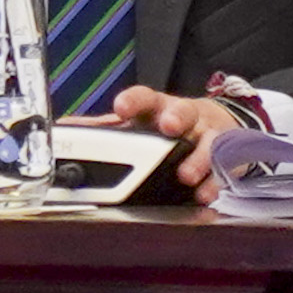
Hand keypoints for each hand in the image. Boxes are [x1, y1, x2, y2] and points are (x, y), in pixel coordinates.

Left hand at [99, 87, 243, 204]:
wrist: (219, 124)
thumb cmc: (170, 126)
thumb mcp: (139, 122)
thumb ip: (105, 129)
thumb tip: (65, 129)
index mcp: (158, 109)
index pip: (145, 98)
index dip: (134, 101)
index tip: (122, 107)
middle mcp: (185, 118)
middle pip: (184, 111)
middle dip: (177, 118)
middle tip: (169, 127)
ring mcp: (208, 135)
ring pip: (208, 141)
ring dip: (198, 157)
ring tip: (187, 175)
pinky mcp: (228, 154)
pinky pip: (223, 168)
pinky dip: (214, 182)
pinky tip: (204, 194)